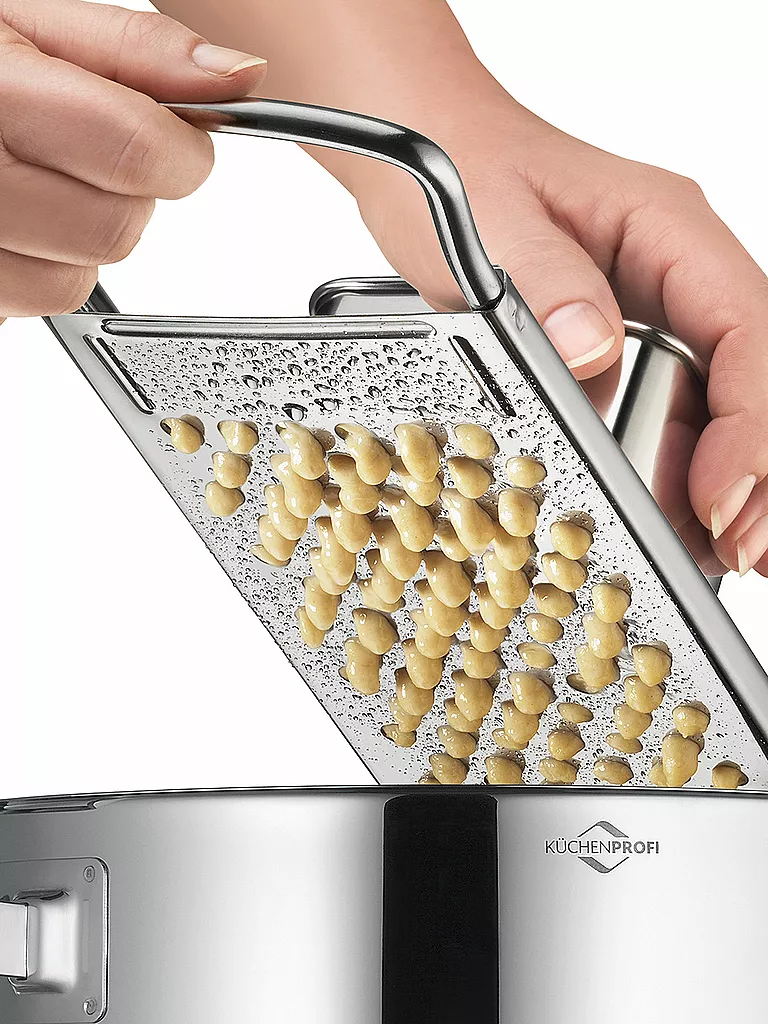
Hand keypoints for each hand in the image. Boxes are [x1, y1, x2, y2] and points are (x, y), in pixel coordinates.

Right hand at [0, 0, 265, 321]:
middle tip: (87, 155)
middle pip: (116, 228)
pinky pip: (37, 303)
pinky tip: (15, 219)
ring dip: (83, 238)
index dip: (181, 152)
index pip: (135, 151)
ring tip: (40, 182)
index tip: (178, 141)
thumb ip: (135, 51)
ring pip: (76, 280)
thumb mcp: (27, 19)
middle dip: (128, 195)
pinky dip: (44, 265)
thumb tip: (238, 77)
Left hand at [346, 72, 767, 578]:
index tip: (724, 496)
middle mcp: (674, 272)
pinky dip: (671, 467)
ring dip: (719, 478)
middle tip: (742, 549)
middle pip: (749, 375)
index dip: (750, 421)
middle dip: (755, 466)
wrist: (422, 149)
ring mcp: (649, 308)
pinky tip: (666, 517)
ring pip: (712, 402)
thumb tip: (591, 348)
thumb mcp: (490, 221)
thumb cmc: (457, 168)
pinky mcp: (616, 343)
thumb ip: (547, 280)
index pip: (745, 329)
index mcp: (667, 229)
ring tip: (714, 553)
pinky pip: (663, 408)